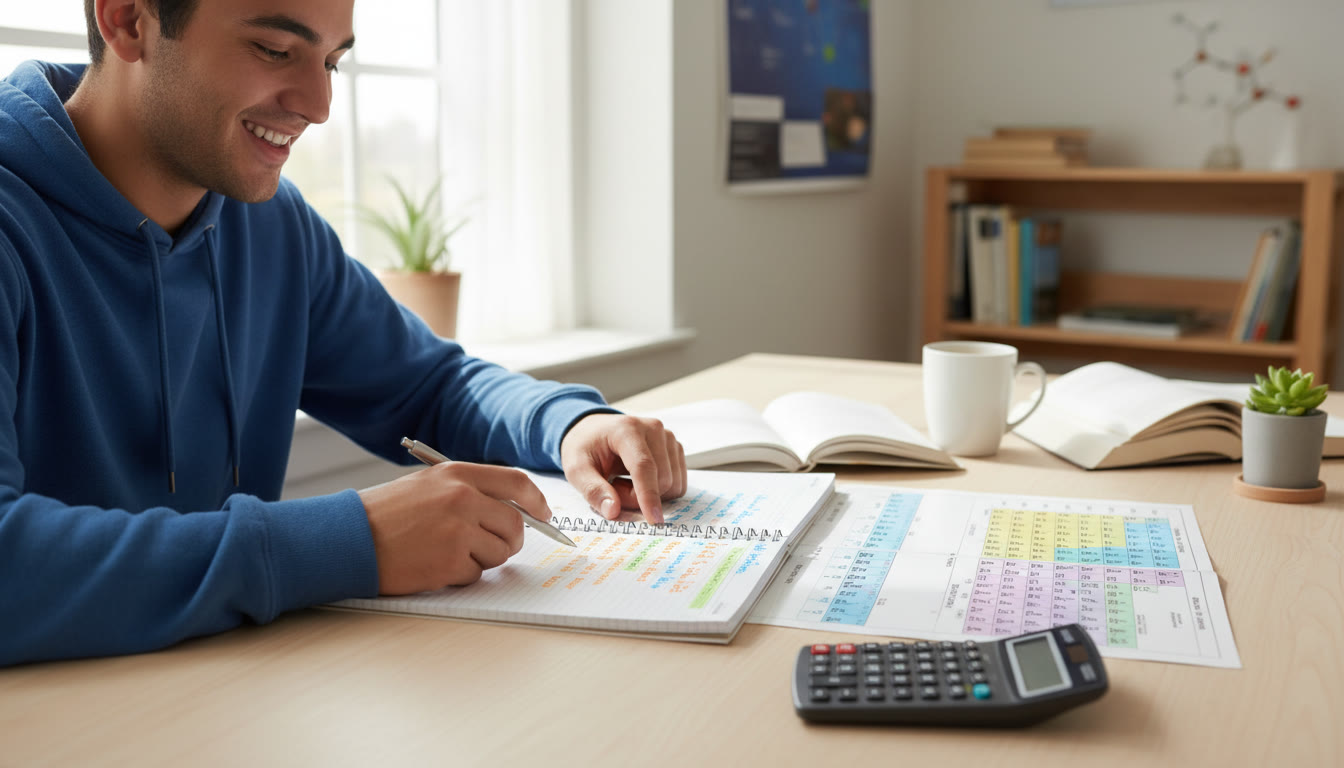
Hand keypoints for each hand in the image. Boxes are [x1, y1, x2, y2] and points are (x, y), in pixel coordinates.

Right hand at [358, 462, 550, 593]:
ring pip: (499, 552)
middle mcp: (462, 498)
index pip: (516, 482)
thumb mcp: (428, 485)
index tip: (544, 515)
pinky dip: (460, 575)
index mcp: (457, 475)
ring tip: (448, 552)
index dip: (536, 501)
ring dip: (482, 559)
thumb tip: (513, 510)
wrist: (347, 538)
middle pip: (515, 523)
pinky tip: (434, 564)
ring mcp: (457, 531)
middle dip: (510, 540)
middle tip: (495, 546)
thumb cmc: (386, 514)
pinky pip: (475, 574)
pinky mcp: (449, 562)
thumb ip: (468, 492)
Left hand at [560, 413, 686, 524]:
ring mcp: (668, 438)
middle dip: (638, 497)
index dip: (649, 495)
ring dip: (649, 495)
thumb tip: (612, 511)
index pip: (644, 466)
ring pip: (672, 484)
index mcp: (627, 429)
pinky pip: (677, 484)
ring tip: (625, 482)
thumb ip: (592, 490)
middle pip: (661, 480)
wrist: (595, 431)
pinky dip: (659, 491)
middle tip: (614, 489)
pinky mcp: (675, 448)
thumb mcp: (576, 469)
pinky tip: (639, 480)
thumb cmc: (586, 448)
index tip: (653, 520)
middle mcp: (653, 429)